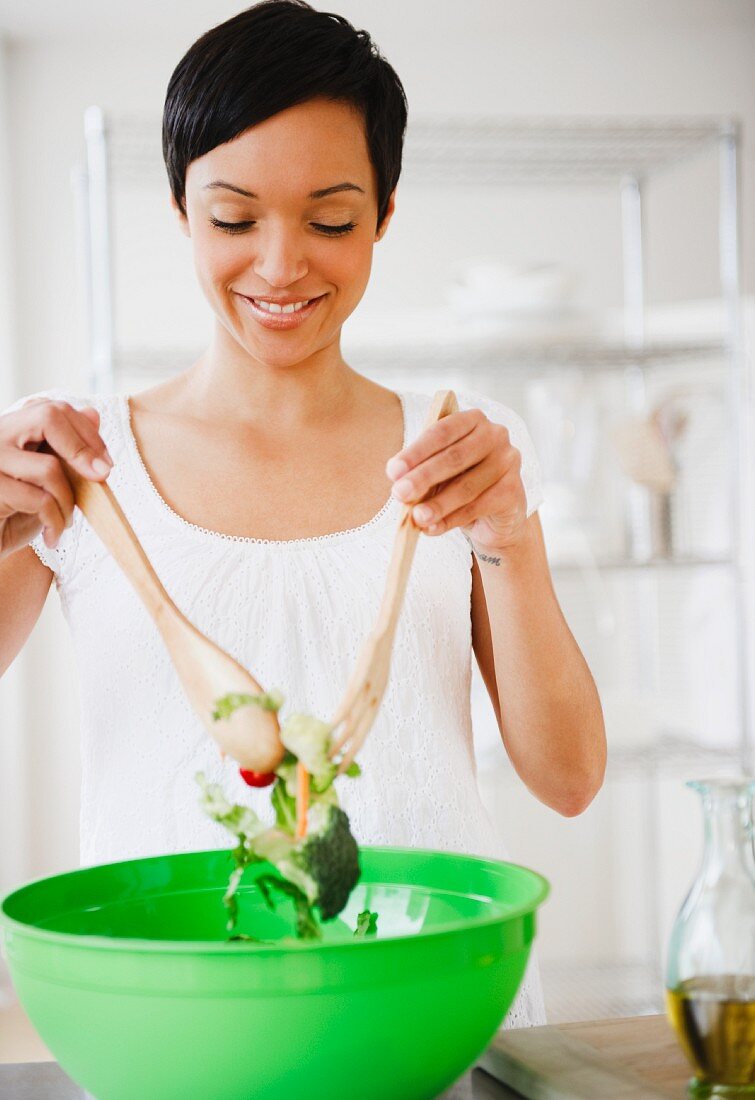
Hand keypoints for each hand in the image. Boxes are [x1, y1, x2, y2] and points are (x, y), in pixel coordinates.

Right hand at [0, 398, 112, 559]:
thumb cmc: (17, 514)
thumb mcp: (47, 480)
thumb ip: (65, 449)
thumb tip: (93, 414)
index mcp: (11, 428)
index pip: (52, 409)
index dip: (85, 432)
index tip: (104, 463)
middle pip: (48, 417)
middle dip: (83, 449)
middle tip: (101, 477)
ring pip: (49, 466)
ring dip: (68, 501)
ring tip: (66, 522)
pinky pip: (39, 500)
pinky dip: (55, 520)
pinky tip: (52, 536)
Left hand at [385, 407, 526, 552]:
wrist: (495, 514)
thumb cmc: (460, 482)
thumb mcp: (439, 473)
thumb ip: (423, 473)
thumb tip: (400, 486)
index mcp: (472, 420)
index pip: (441, 431)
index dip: (416, 452)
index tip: (393, 471)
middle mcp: (495, 435)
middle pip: (454, 457)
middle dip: (423, 477)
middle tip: (399, 494)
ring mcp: (508, 462)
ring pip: (466, 486)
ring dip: (437, 504)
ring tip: (416, 517)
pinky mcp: (513, 491)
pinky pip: (477, 507)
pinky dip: (451, 520)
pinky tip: (433, 528)